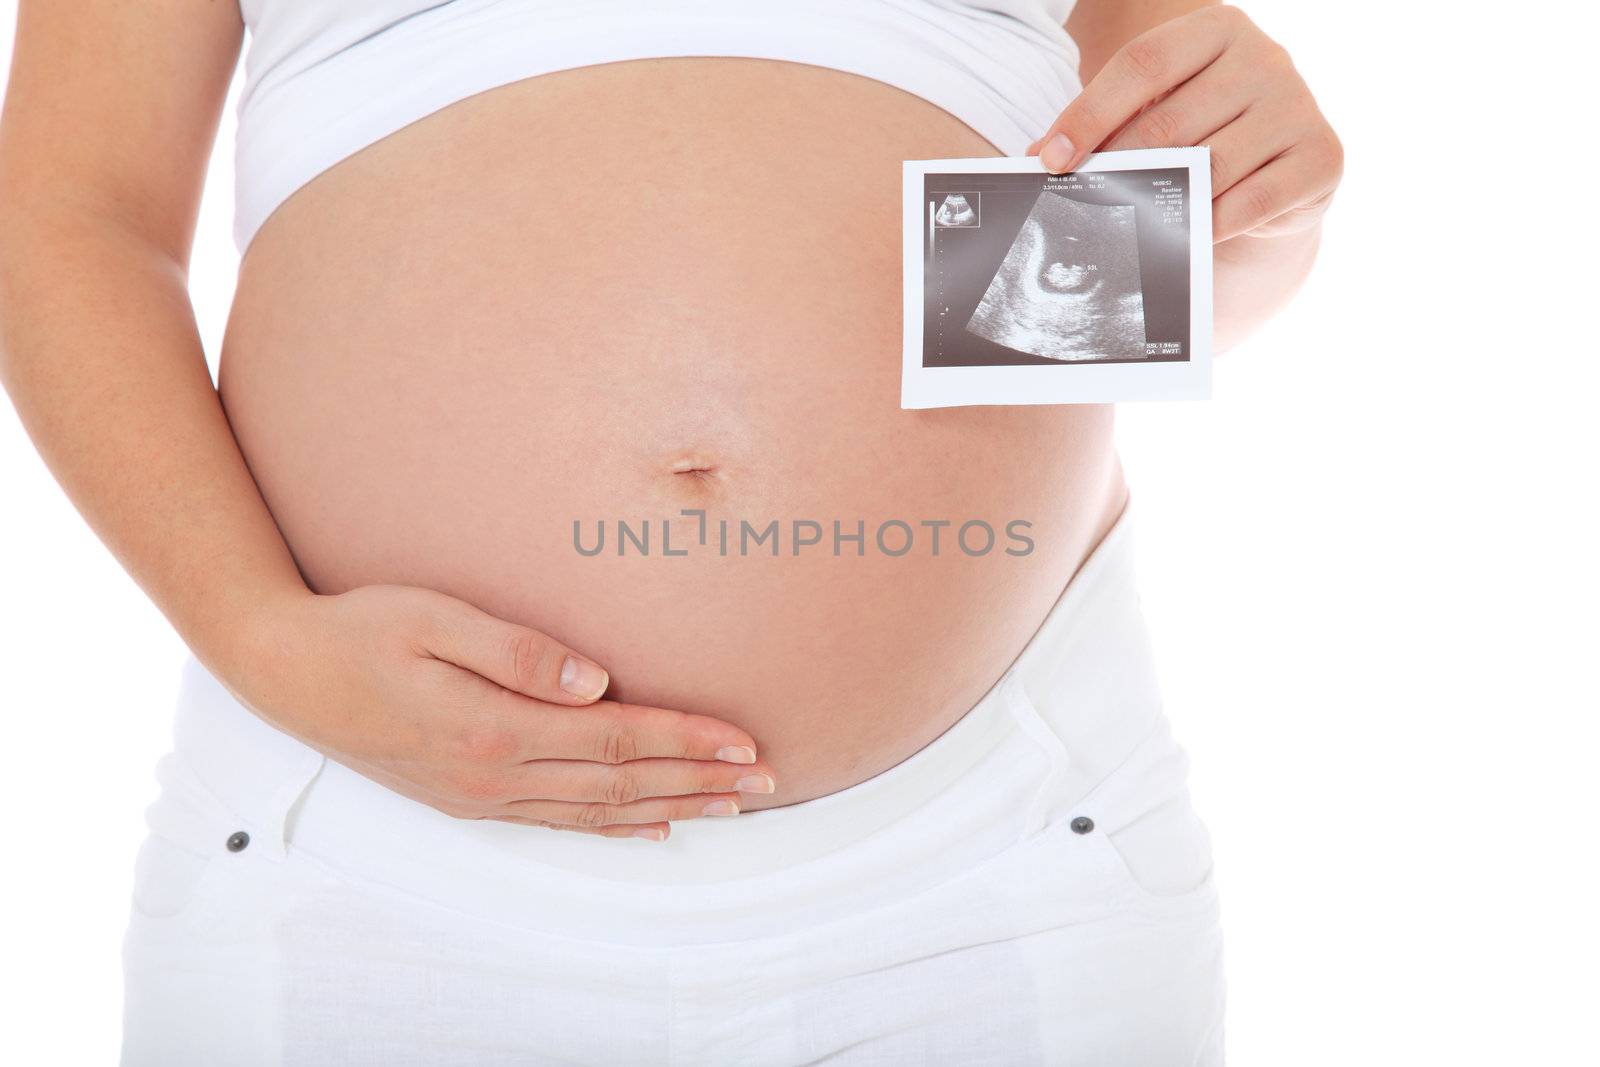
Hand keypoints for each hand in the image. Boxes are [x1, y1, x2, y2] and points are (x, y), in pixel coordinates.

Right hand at [229, 585, 775, 840]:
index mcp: (495, 729)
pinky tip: (649, 828)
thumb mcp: (434, 620)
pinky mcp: (468, 797)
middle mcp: (495, 775)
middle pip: (621, 784)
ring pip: (598, 811)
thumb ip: (517, 651)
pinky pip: (558, 821)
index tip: (744, 739)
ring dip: (671, 806)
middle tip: (766, 777)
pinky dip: (613, 828)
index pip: (617, 740)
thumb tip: (596, 680)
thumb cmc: (360, 631)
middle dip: (700, 779)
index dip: (687, 740)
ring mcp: (481, 795)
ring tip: (730, 803)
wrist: (284, 671)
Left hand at [1027, 5, 1342, 242]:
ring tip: (1126, 226)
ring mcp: (1299, 106)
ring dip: (1160, 201)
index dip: (1090, 112)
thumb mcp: (1159, 110)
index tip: (1049, 158)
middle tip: (1080, 202)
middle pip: (1171, 120)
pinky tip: (1179, 239)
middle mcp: (1266, 58)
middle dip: (1117, 167)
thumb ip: (1110, 122)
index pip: (1143, 64)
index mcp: (1219, 27)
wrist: (1277, 174)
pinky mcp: (1321, 157)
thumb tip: (1042, 155)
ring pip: (1209, 166)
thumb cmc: (1204, 133)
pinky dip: (1206, 226)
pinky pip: (1248, 203)